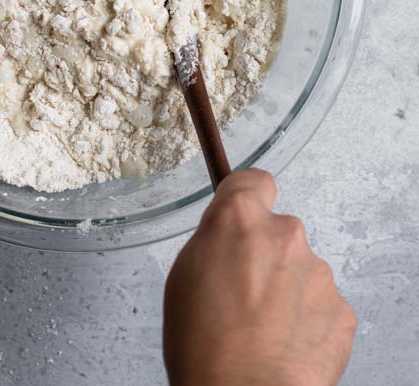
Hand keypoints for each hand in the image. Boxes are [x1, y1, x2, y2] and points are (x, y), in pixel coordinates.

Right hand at [164, 169, 356, 385]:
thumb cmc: (203, 345)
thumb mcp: (183, 275)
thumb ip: (215, 241)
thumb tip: (231, 239)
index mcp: (239, 218)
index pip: (255, 180)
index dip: (247, 197)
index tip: (243, 216)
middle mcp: (284, 234)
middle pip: (278, 231)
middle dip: (265, 254)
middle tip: (243, 292)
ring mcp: (318, 271)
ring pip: (301, 269)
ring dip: (287, 289)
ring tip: (262, 328)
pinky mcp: (341, 309)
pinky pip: (321, 303)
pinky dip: (307, 320)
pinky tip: (285, 345)